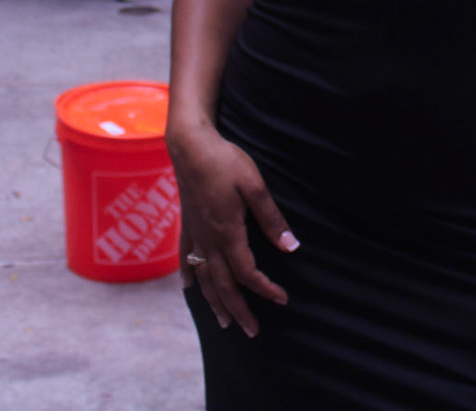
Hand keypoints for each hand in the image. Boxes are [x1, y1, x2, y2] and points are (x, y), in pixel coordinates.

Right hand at [168, 124, 298, 336]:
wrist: (189, 145)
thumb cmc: (225, 161)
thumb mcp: (255, 186)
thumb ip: (271, 218)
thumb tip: (290, 247)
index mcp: (228, 232)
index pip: (247, 272)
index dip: (265, 289)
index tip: (282, 299)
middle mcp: (208, 239)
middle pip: (223, 284)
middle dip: (238, 310)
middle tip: (251, 331)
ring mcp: (194, 233)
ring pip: (203, 278)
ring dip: (215, 302)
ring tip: (224, 322)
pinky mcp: (186, 224)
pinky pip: (185, 258)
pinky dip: (188, 276)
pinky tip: (189, 289)